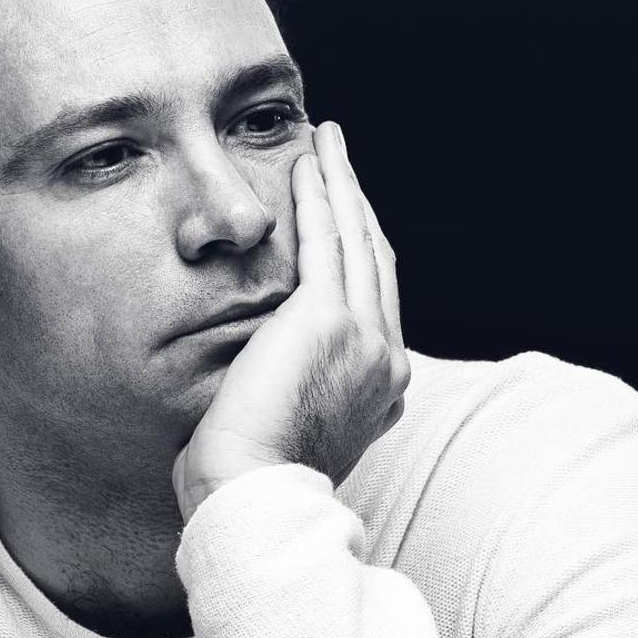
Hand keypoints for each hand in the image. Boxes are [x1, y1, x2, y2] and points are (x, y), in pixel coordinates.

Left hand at [172, 121, 408, 523]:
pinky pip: (327, 238)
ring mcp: (365, 337)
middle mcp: (385, 358)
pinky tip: (309, 160)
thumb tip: (273, 378)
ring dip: (342, 182)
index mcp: (380, 386)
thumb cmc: (251, 478)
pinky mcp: (328, 319)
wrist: (251, 497)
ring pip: (358, 237)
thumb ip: (301, 392)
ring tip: (328, 140)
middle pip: (376, 257)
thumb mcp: (292, 430)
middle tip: (339, 157)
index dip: (360, 246)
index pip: (375, 297)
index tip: (343, 212)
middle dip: (357, 201)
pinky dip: (320, 194)